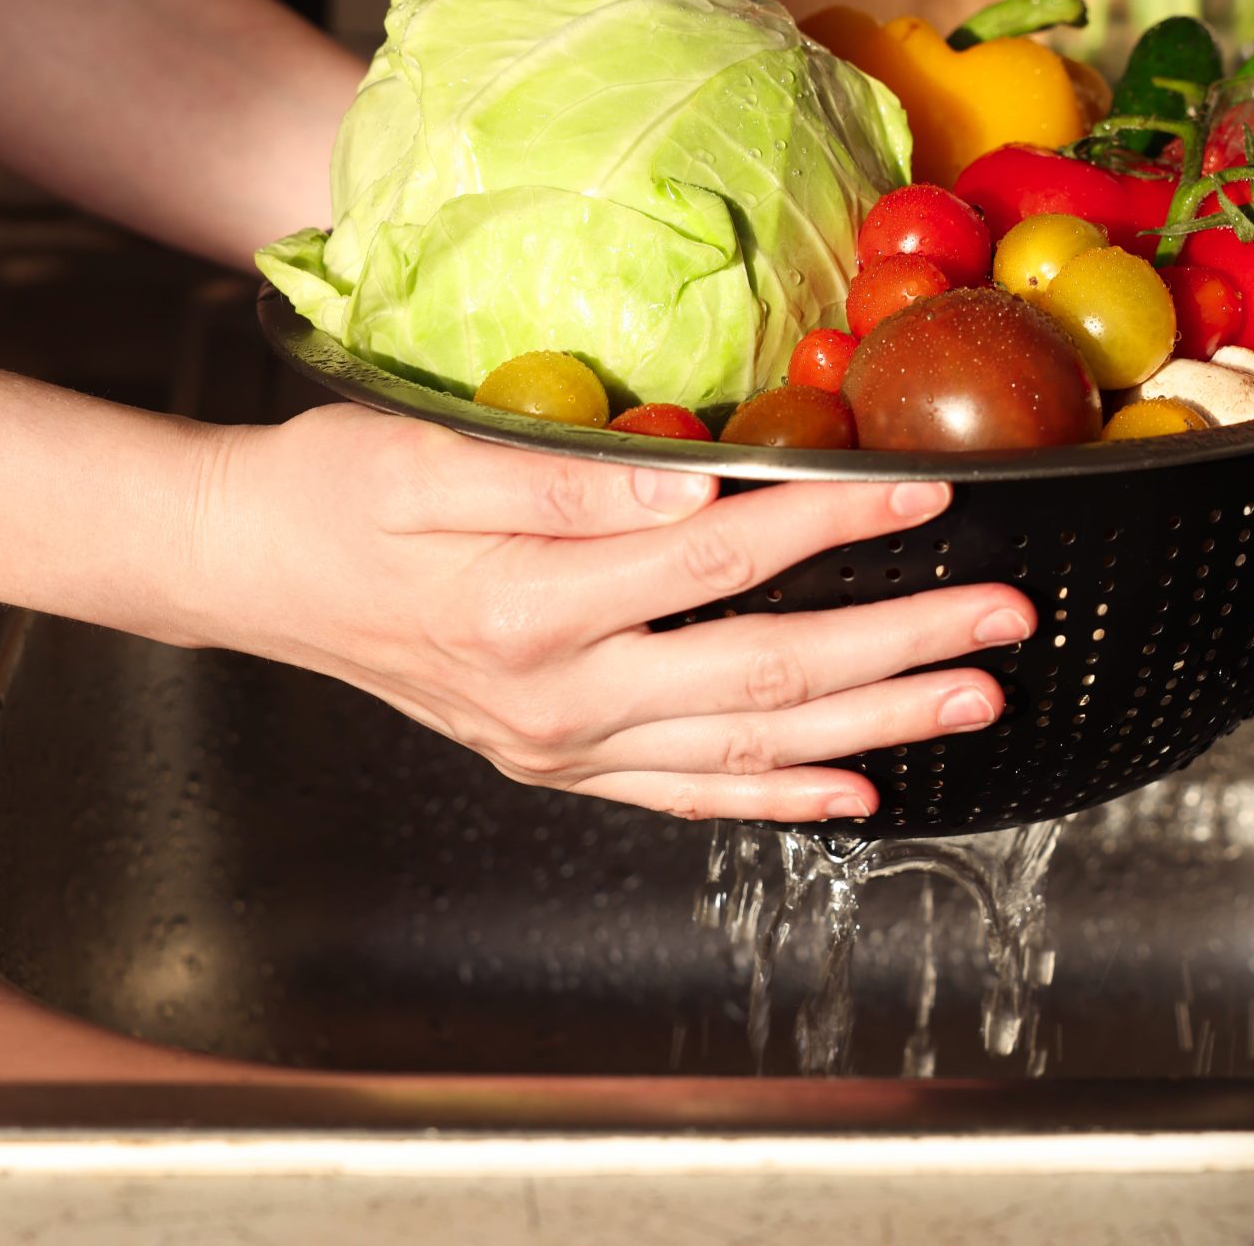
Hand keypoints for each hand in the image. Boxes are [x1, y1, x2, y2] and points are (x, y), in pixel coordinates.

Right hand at [178, 404, 1028, 822]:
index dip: (836, 529)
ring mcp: (559, 745)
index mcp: (530, 607)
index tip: (930, 500)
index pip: (723, 560)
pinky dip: (777, 797)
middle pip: (767, 676)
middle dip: (902, 647)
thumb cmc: (330, 491)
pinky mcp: (555, 762)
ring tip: (974, 700)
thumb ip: (570, 483)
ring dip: (873, 725)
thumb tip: (701, 488)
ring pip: (748, 747)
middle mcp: (556, 697)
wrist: (246, 571)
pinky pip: (686, 794)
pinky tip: (853, 787)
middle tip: (1006, 620)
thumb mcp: (428, 456)